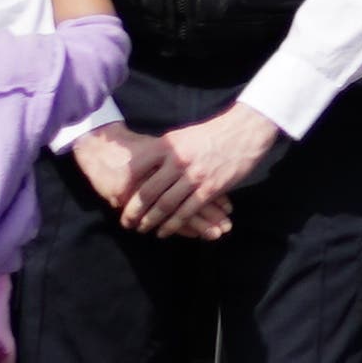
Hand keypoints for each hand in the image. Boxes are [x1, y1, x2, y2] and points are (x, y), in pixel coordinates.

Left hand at [68, 130, 233, 238]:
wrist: (245, 131)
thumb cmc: (213, 132)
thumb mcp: (182, 135)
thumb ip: (163, 150)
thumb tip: (143, 163)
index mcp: (167, 146)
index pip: (136, 168)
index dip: (123, 185)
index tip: (116, 197)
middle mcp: (177, 162)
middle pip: (147, 192)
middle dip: (134, 211)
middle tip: (126, 221)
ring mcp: (194, 177)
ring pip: (165, 206)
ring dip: (151, 221)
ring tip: (143, 229)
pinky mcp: (210, 189)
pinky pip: (186, 212)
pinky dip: (173, 225)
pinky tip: (164, 231)